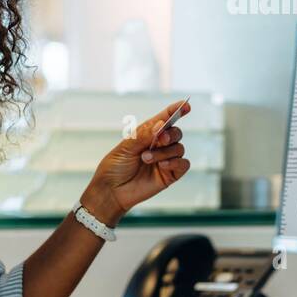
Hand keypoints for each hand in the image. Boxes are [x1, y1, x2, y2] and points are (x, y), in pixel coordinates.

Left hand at [82, 99, 192, 221]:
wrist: (111, 191)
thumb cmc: (115, 167)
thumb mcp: (125, 147)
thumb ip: (143, 135)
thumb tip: (160, 125)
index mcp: (148, 134)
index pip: (165, 119)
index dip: (176, 110)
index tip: (185, 105)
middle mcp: (159, 145)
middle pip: (176, 132)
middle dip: (170, 133)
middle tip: (160, 138)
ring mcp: (165, 160)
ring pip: (179, 148)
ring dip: (164, 151)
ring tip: (146, 158)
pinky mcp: (170, 174)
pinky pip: (183, 164)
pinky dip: (175, 162)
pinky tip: (162, 165)